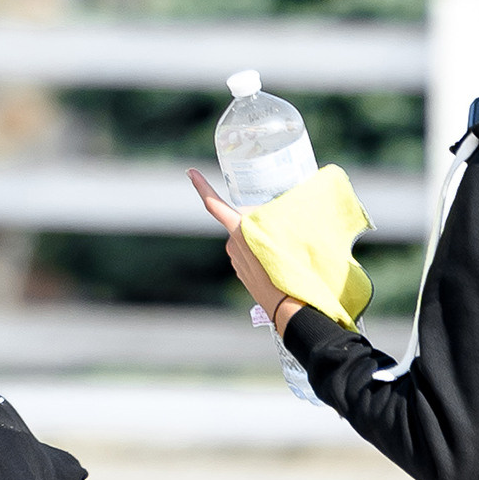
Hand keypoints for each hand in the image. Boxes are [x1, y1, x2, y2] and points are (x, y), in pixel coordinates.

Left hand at [188, 167, 297, 329]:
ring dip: (261, 241)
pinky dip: (261, 255)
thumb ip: (273, 217)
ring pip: (248, 240)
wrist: (287, 307)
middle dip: (257, 223)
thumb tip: (269, 210)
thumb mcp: (285, 234)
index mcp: (239, 231)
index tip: (190, 172)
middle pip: (242, 223)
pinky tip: (277, 265)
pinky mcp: (242, 273)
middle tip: (281, 233)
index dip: (202, 186)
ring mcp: (236, 260)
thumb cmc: (288, 269)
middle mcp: (232, 244)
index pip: (214, 204)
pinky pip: (250, 255)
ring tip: (283, 253)